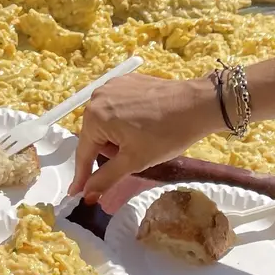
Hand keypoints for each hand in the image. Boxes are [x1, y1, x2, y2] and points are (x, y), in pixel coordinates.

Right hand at [71, 72, 221, 198]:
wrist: (198, 104)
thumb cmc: (165, 135)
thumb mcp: (134, 161)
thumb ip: (106, 178)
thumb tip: (86, 194)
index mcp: (95, 116)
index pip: (84, 153)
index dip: (82, 176)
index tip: (77, 194)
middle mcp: (97, 97)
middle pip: (94, 135)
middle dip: (108, 152)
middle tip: (132, 159)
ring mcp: (112, 85)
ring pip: (105, 121)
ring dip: (117, 136)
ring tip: (141, 141)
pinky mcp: (127, 80)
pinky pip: (117, 106)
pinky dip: (124, 119)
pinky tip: (143, 125)